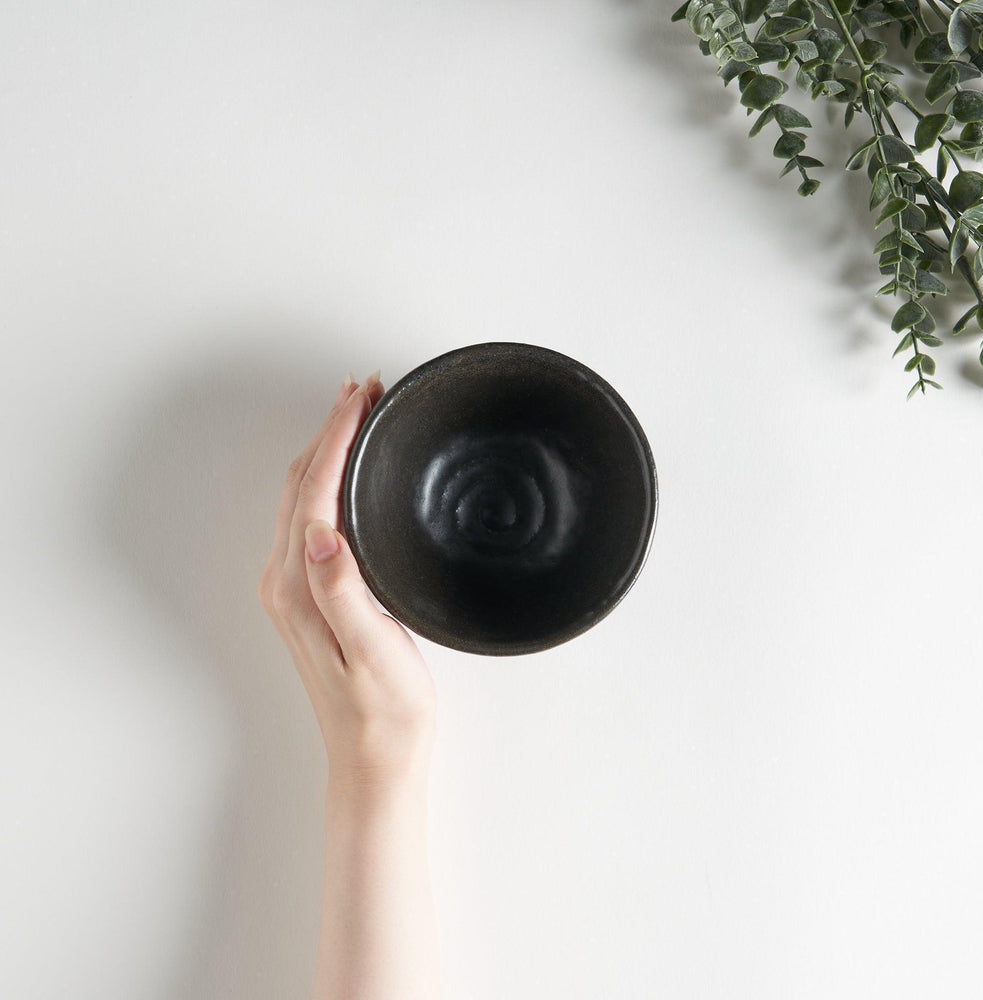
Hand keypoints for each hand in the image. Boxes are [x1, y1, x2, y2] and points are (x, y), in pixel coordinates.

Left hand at [258, 370, 436, 801]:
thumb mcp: (372, 650)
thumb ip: (341, 590)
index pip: (316, 488)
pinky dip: (330, 480)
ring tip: (361, 418)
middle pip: (302, 482)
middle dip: (332, 430)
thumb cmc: (382, 709)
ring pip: (305, 495)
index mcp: (300, 584)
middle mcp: (287, 579)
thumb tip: (320, 531)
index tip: (364, 396)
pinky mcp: (311, 594)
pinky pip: (313, 516)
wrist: (375, 755)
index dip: (339, 435)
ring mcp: (295, 586)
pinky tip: (352, 474)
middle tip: (367, 392)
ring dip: (329, 450)